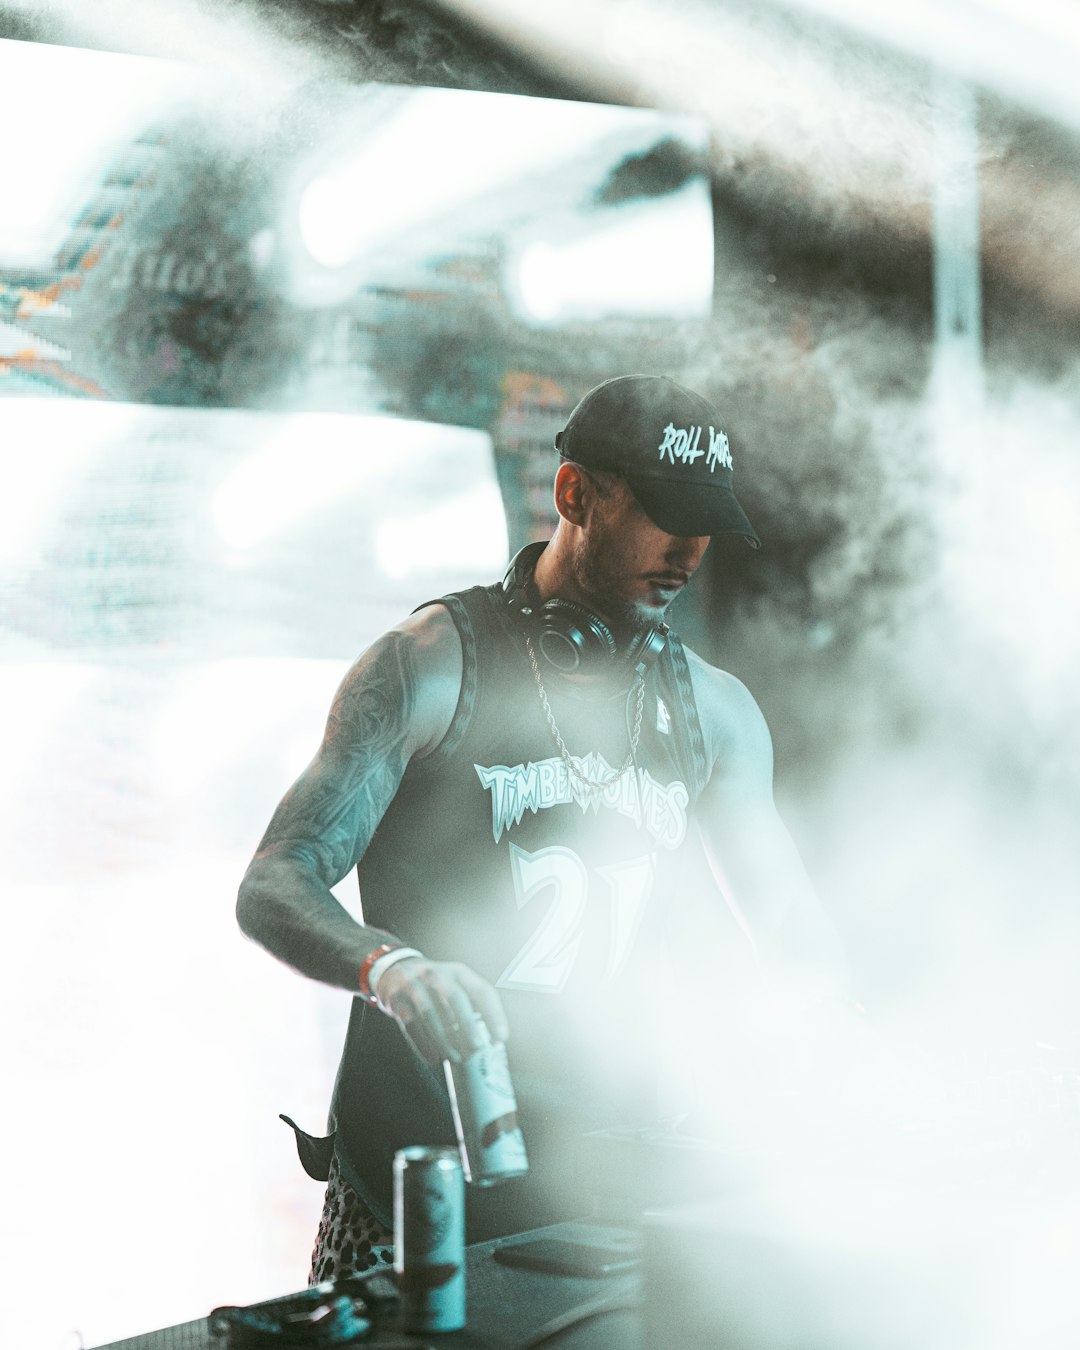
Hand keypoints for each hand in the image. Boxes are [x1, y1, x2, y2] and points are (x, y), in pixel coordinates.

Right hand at [374, 957, 508, 1065]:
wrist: (393, 970)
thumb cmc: (433, 986)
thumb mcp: (453, 984)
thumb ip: (469, 1005)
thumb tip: (489, 1041)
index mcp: (458, 972)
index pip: (481, 990)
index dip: (494, 1014)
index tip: (500, 1038)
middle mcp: (437, 974)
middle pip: (455, 998)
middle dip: (468, 1025)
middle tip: (477, 1047)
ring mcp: (414, 984)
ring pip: (431, 1014)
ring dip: (444, 1039)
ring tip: (455, 1058)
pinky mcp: (396, 998)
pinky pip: (411, 1024)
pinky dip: (423, 1044)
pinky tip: (433, 1058)